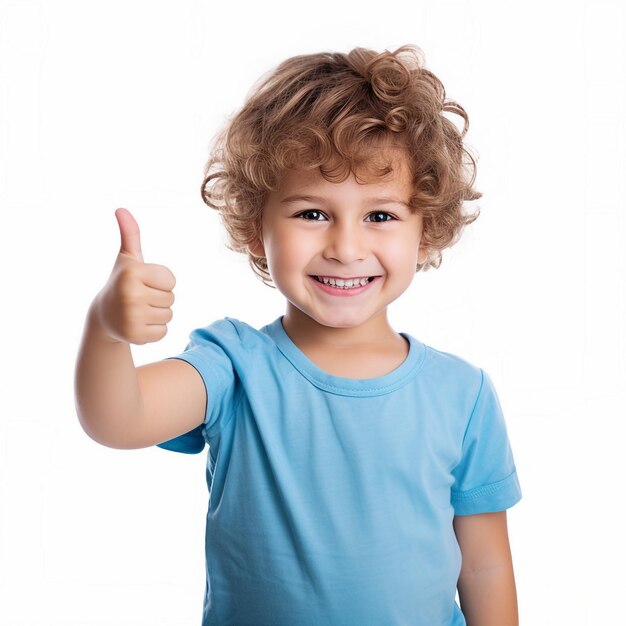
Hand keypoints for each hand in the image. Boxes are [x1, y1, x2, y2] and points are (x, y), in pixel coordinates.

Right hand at [91, 208, 175, 344]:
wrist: (103, 316)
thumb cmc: (122, 282)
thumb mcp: (127, 258)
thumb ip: (130, 234)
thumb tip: (121, 209)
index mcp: (132, 272)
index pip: (171, 280)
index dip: (161, 282)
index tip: (142, 283)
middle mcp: (131, 294)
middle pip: (171, 298)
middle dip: (159, 298)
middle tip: (139, 298)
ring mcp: (132, 317)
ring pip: (169, 315)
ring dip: (158, 314)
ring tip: (138, 310)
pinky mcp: (135, 336)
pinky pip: (163, 332)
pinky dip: (154, 330)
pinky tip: (138, 324)